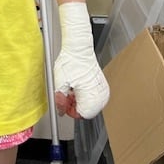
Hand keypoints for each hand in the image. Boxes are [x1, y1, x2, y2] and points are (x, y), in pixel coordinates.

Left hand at [54, 2, 109, 118]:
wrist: (79, 48)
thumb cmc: (71, 61)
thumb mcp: (60, 83)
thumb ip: (60, 100)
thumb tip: (60, 111)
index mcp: (92, 98)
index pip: (81, 115)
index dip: (69, 109)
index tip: (64, 102)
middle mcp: (101, 96)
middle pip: (86, 111)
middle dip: (74, 105)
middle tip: (66, 94)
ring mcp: (103, 90)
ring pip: (90, 104)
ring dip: (79, 100)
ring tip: (71, 88)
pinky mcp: (101, 85)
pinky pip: (93, 96)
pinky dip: (84, 94)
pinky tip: (77, 86)